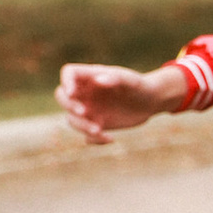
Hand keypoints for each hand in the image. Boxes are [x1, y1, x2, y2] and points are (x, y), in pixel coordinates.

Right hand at [56, 60, 185, 143]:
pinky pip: (86, 136)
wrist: (150, 101)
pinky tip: (110, 139)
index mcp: (90, 76)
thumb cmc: (139, 86)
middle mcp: (85, 93)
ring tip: (100, 131)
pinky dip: (94, 140)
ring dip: (82, 127)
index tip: (72, 93)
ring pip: (72, 119)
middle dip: (69, 106)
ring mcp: (89, 109)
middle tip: (84, 113)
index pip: (68, 73)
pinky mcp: (97, 124)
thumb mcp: (131, 81)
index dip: (66, 82)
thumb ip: (115, 78)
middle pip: (62, 97)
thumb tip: (98, 80)